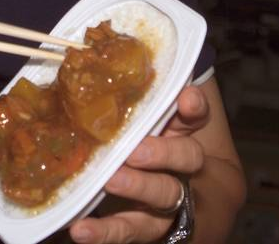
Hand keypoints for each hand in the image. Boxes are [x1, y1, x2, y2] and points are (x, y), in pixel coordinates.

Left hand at [67, 85, 209, 243]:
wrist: (185, 201)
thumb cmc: (144, 142)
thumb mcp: (142, 117)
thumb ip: (131, 95)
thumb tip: (98, 53)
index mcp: (183, 132)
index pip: (196, 115)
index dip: (193, 108)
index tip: (186, 100)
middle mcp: (183, 167)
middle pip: (187, 158)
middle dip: (162, 153)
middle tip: (135, 149)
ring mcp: (168, 200)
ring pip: (164, 196)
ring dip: (138, 188)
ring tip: (110, 180)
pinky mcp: (147, 225)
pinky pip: (130, 231)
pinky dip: (105, 232)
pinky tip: (82, 229)